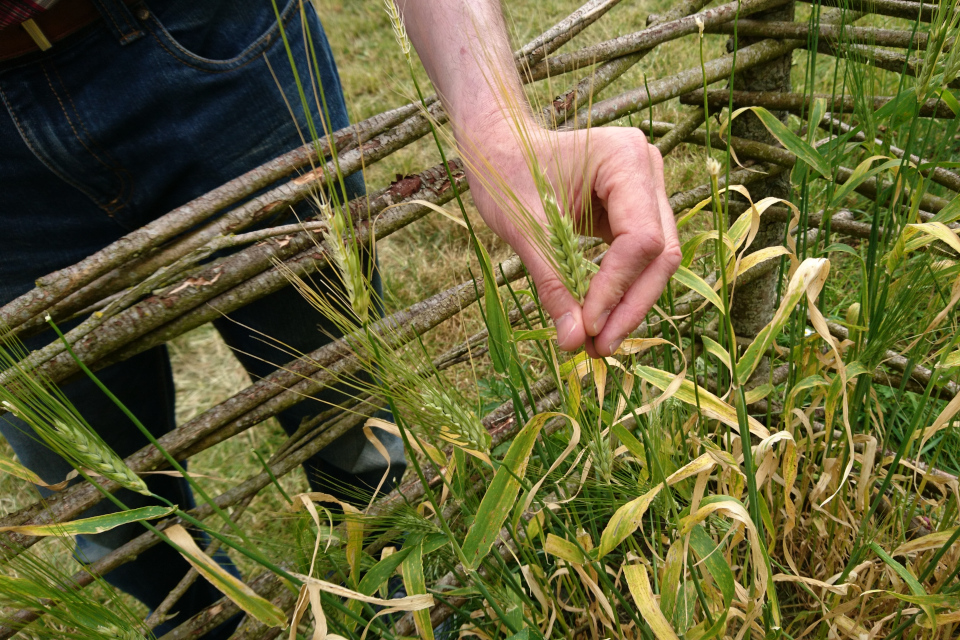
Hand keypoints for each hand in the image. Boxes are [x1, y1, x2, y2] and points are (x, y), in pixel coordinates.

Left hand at [464, 117, 680, 357]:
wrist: (500, 147)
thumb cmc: (506, 173)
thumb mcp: (525, 228)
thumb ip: (553, 282)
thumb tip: (574, 341)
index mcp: (625, 158)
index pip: (641, 238)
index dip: (616, 288)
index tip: (587, 327)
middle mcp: (648, 170)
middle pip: (660, 253)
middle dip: (630, 306)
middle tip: (598, 348)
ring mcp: (646, 190)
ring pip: (656, 262)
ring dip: (629, 305)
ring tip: (595, 343)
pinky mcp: (635, 211)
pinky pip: (639, 259)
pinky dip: (619, 291)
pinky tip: (597, 321)